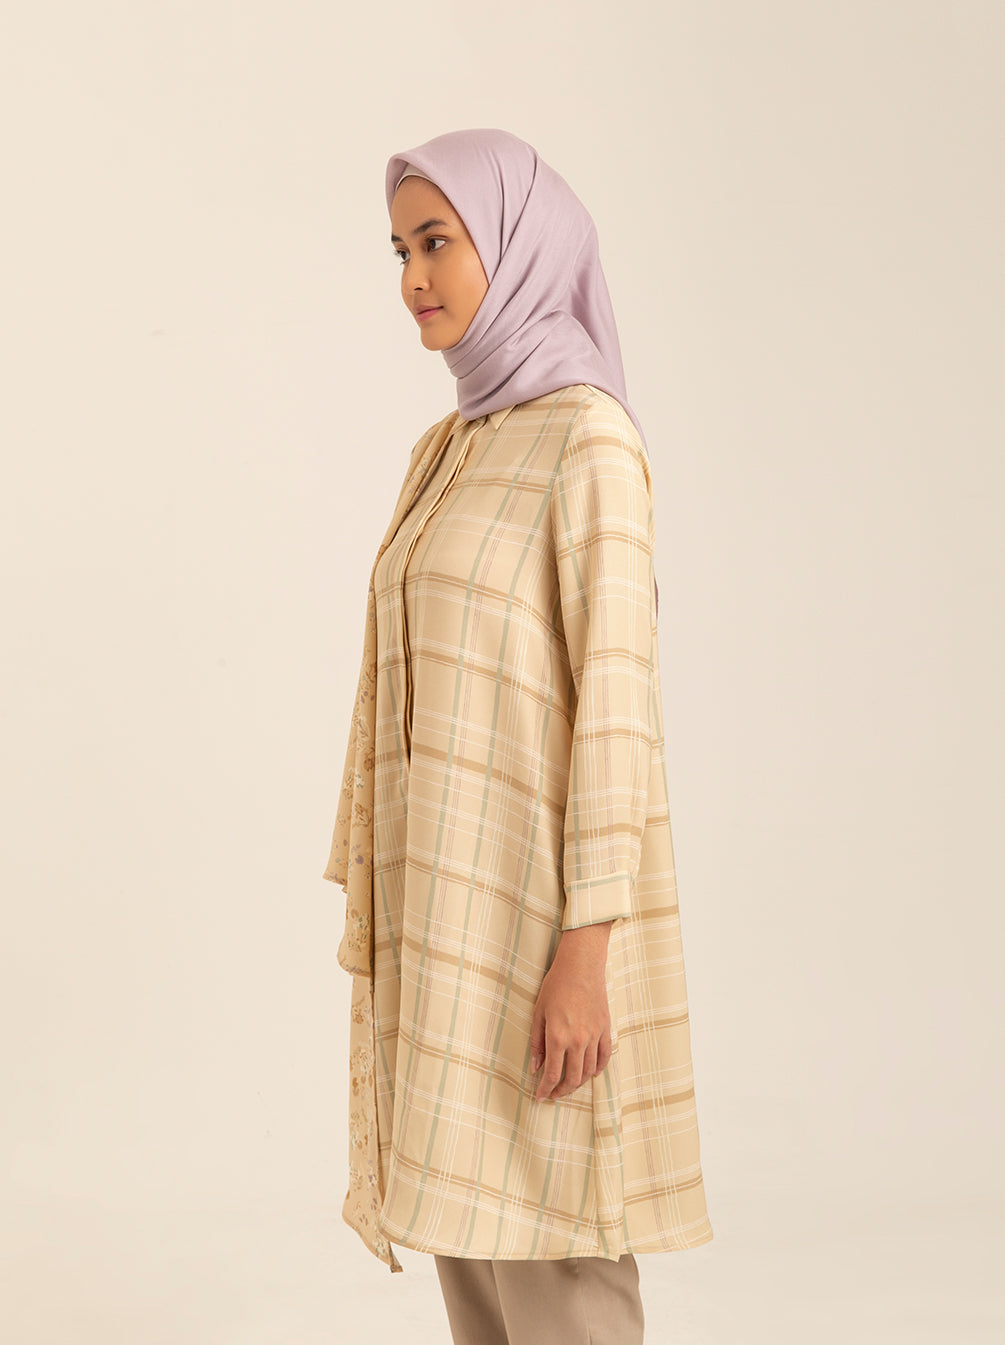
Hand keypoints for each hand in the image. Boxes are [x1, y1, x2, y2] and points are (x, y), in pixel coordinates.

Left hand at [530, 921, 612, 1100]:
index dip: (545, 1089)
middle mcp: (578, 1040)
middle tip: (554, 1094)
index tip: (540, 1096)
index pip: (552, 1074)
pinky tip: (592, 1073)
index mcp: (558, 1037)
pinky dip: (598, 1068)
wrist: (581, 966)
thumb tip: (536, 1067)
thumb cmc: (556, 986)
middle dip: (562, 1090)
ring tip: (569, 1084)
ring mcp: (594, 1036)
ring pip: (589, 1071)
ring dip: (579, 1082)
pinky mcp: (605, 1029)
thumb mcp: (538, 1013)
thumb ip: (536, 1042)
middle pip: (573, 1078)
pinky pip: (604, 1056)